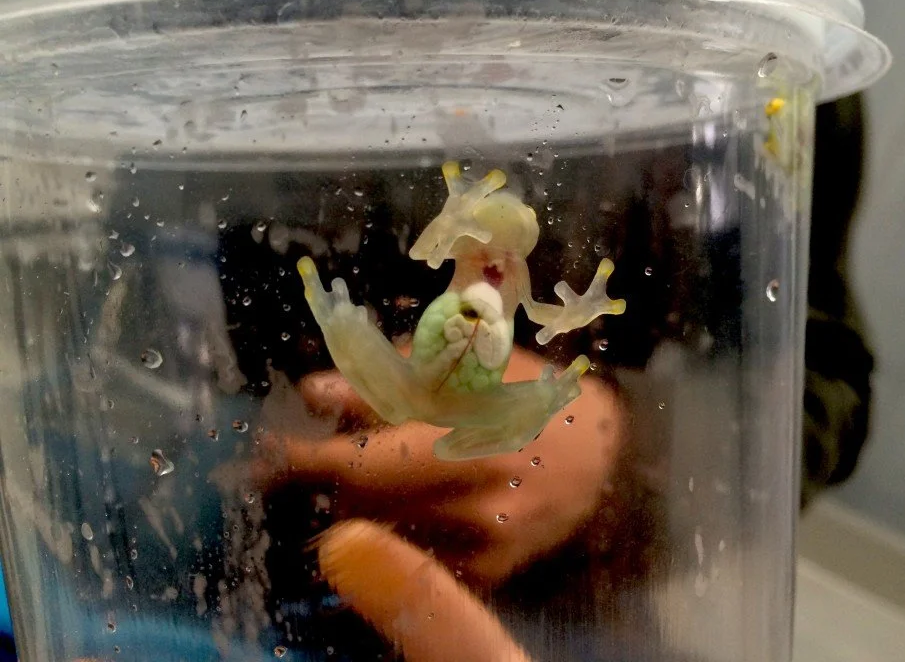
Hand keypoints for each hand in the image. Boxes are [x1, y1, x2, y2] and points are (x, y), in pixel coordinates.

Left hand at [253, 347, 622, 584]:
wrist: (604, 450)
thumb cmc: (528, 394)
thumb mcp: (463, 369)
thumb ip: (390, 379)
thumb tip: (315, 392)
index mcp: (455, 430)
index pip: (346, 455)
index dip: (292, 456)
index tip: (264, 450)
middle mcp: (462, 492)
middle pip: (354, 499)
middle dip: (328, 473)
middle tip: (328, 451)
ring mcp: (477, 539)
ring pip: (378, 532)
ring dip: (361, 502)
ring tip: (384, 471)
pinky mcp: (490, 571)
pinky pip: (417, 562)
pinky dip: (401, 535)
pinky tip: (419, 507)